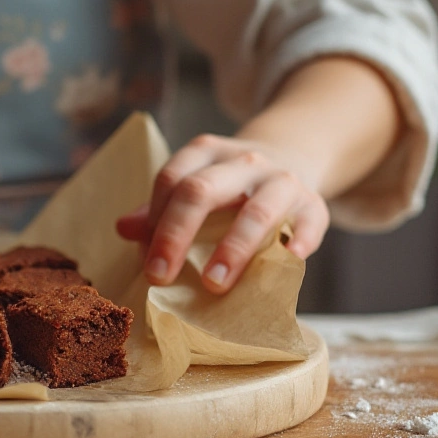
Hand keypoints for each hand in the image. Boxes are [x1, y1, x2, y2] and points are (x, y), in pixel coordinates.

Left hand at [115, 134, 328, 293]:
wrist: (292, 156)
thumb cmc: (232, 184)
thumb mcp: (196, 182)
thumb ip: (161, 208)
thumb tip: (123, 228)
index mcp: (206, 153)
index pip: (172, 180)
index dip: (155, 220)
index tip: (146, 259)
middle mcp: (243, 161)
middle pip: (201, 191)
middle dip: (176, 235)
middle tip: (159, 276)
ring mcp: (281, 181)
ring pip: (257, 211)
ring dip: (233, 248)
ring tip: (214, 283)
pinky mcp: (313, 204)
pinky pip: (309, 224)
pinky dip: (298, 242)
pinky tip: (285, 261)